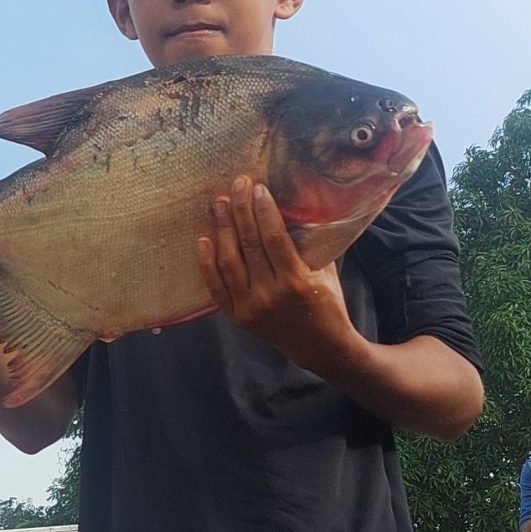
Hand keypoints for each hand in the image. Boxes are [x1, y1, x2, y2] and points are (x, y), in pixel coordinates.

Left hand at [198, 177, 356, 362]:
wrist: (319, 346)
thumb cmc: (327, 303)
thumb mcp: (325, 271)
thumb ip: (307, 245)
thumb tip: (291, 209)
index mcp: (296, 281)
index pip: (273, 239)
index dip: (263, 211)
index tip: (257, 188)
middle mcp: (270, 295)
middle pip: (249, 245)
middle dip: (241, 211)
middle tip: (236, 185)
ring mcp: (250, 308)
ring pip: (229, 262)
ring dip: (222, 230)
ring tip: (219, 205)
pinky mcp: (237, 318)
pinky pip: (216, 287)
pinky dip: (207, 263)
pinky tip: (203, 239)